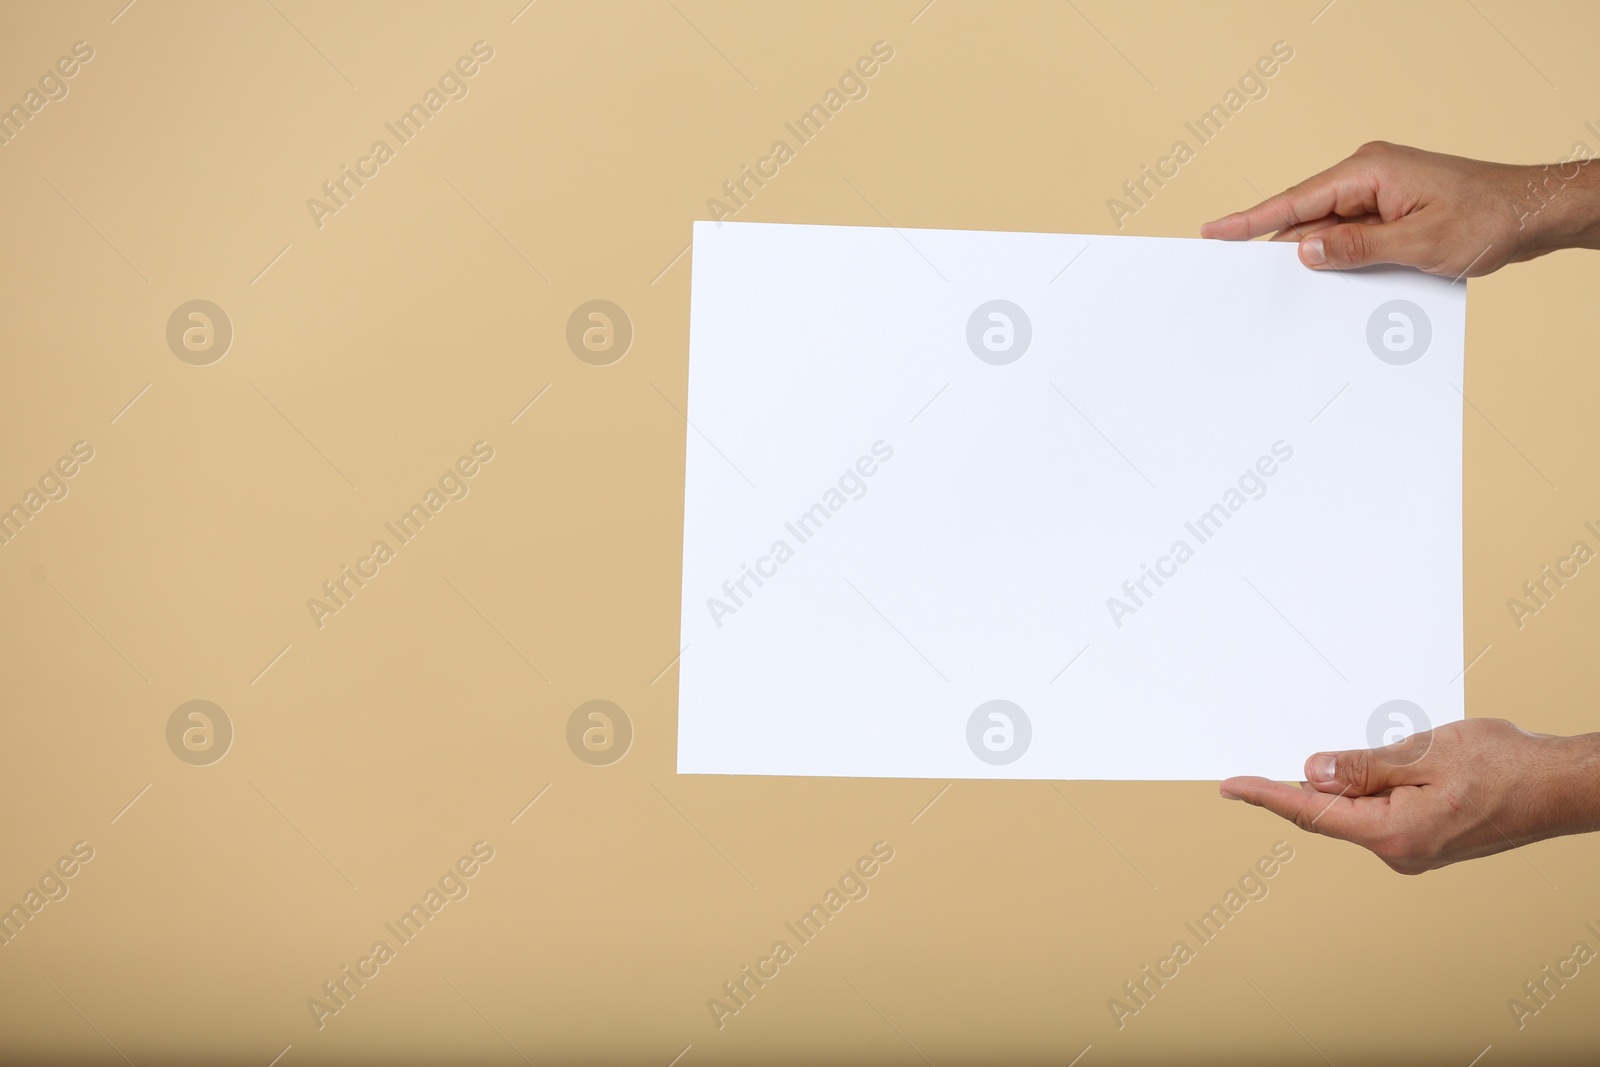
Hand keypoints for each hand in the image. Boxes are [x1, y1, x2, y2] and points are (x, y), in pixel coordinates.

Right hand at [1200, 141, 1599, 276]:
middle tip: (1241, 279)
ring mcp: (1381, 193)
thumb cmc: (1489, 219)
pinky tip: (1337, 284)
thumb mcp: (1419, 243)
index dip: (1250, 220)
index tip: (1213, 232)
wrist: (1537, 212)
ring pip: (1330, 231)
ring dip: (1319, 260)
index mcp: (1369, 171)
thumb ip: (1356, 248)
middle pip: (1306, 217)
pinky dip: (1343, 259)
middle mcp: (1370, 176)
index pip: (1295, 199)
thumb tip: (1303, 250)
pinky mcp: (1392, 210)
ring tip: (1292, 293)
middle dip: (1279, 249)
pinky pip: (1353, 236)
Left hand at [1219, 719, 1599, 873]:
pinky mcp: (1427, 842)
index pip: (1312, 811)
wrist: (1562, 786)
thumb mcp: (1424, 753)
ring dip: (1351, 783)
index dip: (1266, 795)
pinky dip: (1372, 790)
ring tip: (1380, 752)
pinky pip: (1381, 814)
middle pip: (1332, 813)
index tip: (1230, 786)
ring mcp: (1415, 852)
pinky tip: (1389, 767)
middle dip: (1309, 783)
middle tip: (1290, 754)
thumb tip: (1311, 772)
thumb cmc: (1506, 765)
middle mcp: (1400, 852)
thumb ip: (1363, 767)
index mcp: (1393, 833)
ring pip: (1358, 811)